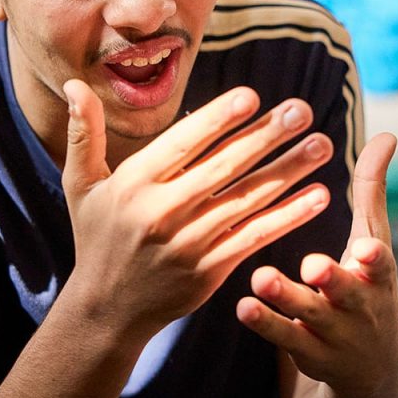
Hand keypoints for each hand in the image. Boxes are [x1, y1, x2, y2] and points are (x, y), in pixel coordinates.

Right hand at [60, 79, 333, 342]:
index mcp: (134, 183)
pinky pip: (255, 237)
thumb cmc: (97, 238)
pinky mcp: (210, 270)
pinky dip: (288, 217)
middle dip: (267, 136)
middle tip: (303, 109)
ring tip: (323, 144)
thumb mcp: (80, 187)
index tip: (253, 96)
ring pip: (247, 199)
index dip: (218, 119)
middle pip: (224, 167)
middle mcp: (162, 212)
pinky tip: (318, 196)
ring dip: (289, 171)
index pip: (183, 144)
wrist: (106, 311)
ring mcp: (189, 243)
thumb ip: (84, 134)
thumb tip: (74, 85)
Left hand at [236, 133, 397, 396]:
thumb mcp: (374, 240)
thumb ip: (373, 190)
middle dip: (333, 280)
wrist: (370, 365)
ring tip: (261, 278)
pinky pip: (286, 338)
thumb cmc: (368, 282)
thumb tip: (388, 133)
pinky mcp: (309, 352)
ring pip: (311, 315)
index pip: (382, 265)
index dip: (374, 259)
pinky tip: (244, 306)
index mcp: (378, 274)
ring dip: (287, 298)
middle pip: (347, 292)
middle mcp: (361, 305)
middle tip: (313, 266)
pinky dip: (267, 323)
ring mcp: (335, 333)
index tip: (363, 249)